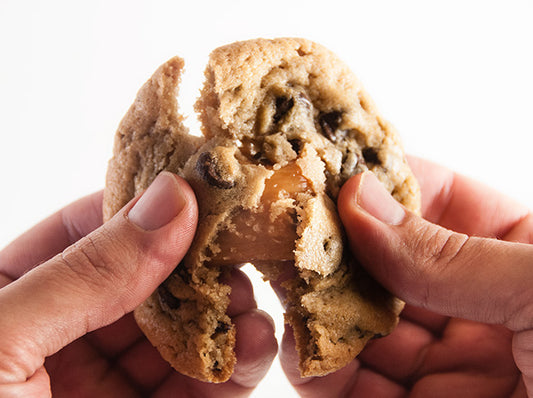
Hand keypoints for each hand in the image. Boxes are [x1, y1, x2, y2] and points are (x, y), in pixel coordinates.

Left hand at [0, 172, 276, 396]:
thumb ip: (88, 271)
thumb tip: (169, 198)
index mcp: (12, 298)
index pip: (89, 230)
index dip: (145, 206)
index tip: (202, 187)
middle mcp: (64, 337)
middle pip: (147, 279)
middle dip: (196, 262)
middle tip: (243, 241)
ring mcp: (108, 385)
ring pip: (181, 332)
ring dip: (223, 312)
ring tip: (252, 296)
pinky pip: (201, 387)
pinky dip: (234, 364)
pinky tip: (256, 342)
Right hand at [280, 157, 531, 396]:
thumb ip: (448, 252)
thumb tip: (361, 197)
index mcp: (526, 260)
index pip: (444, 202)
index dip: (388, 182)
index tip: (331, 172)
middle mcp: (483, 311)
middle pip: (392, 265)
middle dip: (341, 247)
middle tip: (288, 227)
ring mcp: (450, 370)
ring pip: (364, 326)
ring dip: (322, 307)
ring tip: (286, 285)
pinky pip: (354, 389)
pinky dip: (320, 369)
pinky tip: (302, 348)